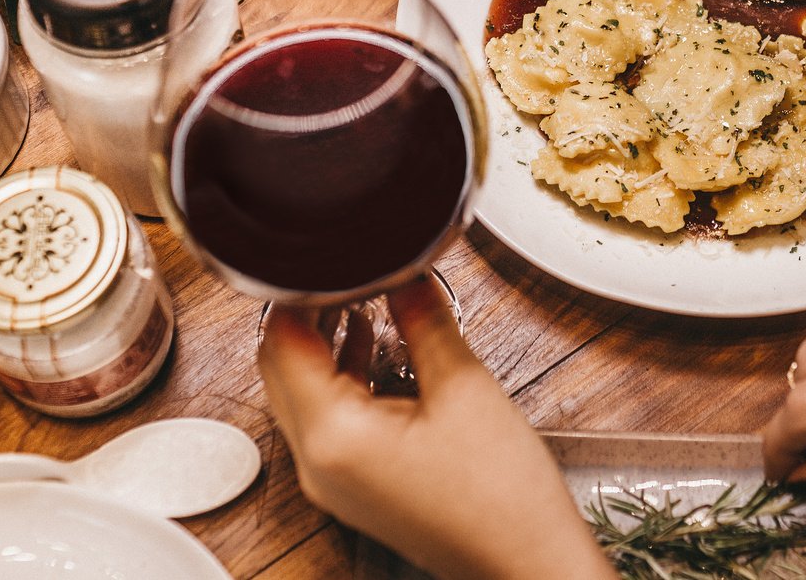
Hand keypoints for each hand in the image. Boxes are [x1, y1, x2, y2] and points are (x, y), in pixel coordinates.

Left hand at [258, 280, 614, 579]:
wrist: (525, 562)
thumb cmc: (501, 493)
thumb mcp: (464, 385)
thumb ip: (422, 319)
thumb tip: (404, 269)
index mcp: (333, 435)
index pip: (282, 341)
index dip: (302, 290)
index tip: (332, 256)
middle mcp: (316, 462)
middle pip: (280, 367)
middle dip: (307, 314)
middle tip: (347, 271)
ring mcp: (331, 480)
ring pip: (299, 393)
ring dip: (323, 344)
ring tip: (362, 298)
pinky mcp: (352, 486)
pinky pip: (325, 420)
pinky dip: (340, 379)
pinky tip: (374, 347)